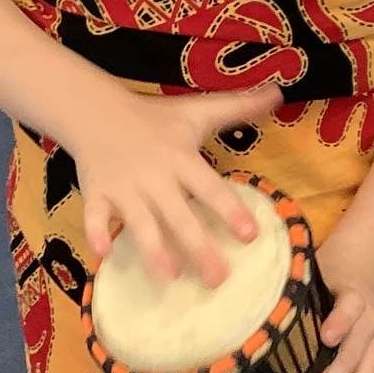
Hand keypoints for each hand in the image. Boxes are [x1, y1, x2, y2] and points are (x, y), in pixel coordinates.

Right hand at [73, 85, 281, 286]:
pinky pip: (94, 215)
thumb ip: (237, 108)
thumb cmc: (155, 119)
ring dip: (153, 250)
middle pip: (178, 215)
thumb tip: (279, 93)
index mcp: (180, 158)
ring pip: (140, 222)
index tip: (250, 235)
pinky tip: (102, 253)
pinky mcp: (96, 193)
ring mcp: (124, 187)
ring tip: (170, 278)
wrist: (96, 111)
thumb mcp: (197, 111)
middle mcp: (154, 176)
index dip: (230, 210)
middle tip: (218, 279)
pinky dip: (96, 232)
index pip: (209, 187)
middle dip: (198, 247)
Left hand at [298, 244, 373, 372]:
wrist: (359, 278)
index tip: (325, 339)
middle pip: (352, 356)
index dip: (339, 322)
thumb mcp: (310, 281)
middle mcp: (373, 319)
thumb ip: (294, 297)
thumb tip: (252, 317)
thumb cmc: (325, 284)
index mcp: (353, 296)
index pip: (349, 308)